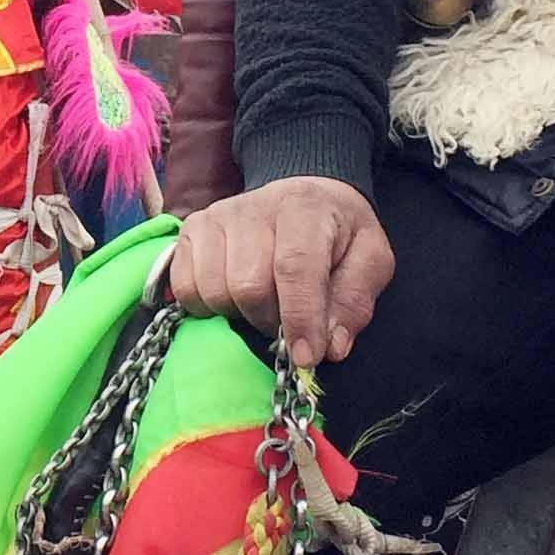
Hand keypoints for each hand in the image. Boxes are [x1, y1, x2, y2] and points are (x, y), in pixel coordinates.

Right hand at [167, 175, 392, 372]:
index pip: (295, 267)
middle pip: (249, 286)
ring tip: (263, 304)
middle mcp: (253, 207)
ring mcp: (215, 218)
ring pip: (215, 291)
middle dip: (271, 320)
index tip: (305, 357)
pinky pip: (185, 288)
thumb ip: (354, 302)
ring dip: (241, 314)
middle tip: (288, 320)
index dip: (300, 318)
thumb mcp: (369, 261)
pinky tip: (233, 298)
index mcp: (304, 207)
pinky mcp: (190, 231)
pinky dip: (208, 306)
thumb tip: (331, 346)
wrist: (302, 197)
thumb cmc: (337, 235)